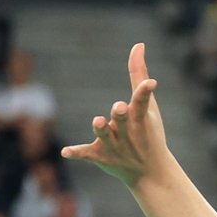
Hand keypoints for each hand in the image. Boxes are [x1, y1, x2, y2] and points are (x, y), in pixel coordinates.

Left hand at [62, 43, 176, 188]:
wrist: (150, 171)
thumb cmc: (149, 131)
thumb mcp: (148, 105)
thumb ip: (138, 75)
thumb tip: (138, 45)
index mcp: (142, 118)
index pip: (143, 102)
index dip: (145, 92)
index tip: (151, 83)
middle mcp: (129, 132)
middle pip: (123, 120)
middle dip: (121, 115)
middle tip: (120, 108)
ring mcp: (115, 145)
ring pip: (105, 136)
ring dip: (102, 129)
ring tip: (98, 121)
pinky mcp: (101, 156)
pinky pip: (87, 154)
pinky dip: (77, 153)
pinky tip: (65, 152)